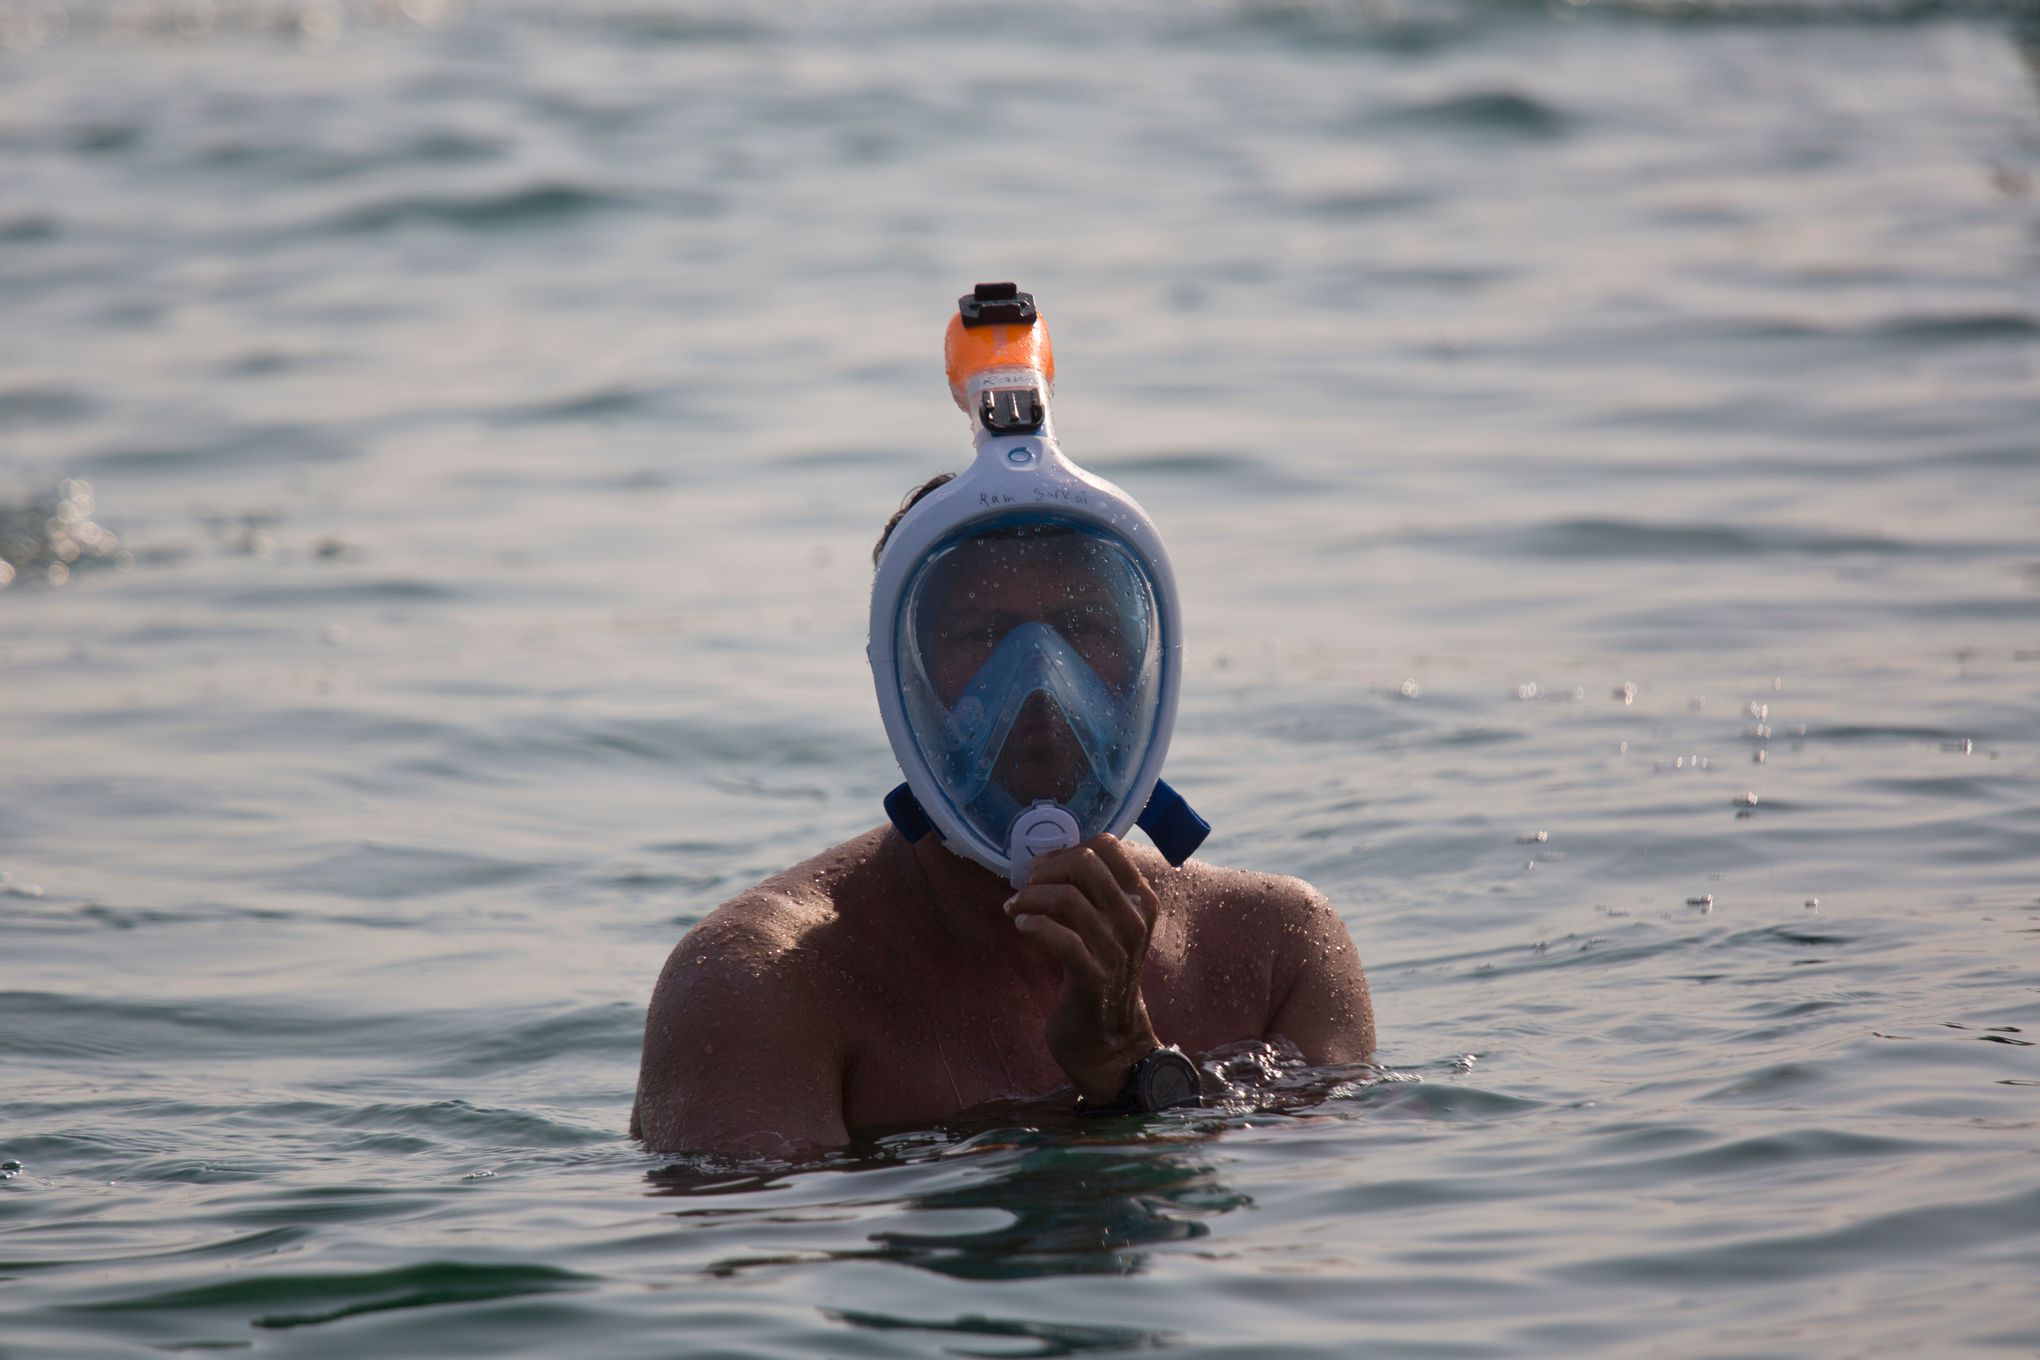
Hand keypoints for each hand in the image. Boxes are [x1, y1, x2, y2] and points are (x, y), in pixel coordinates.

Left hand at [1003, 834, 1162, 1103]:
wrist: (1108, 1039)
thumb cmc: (1102, 973)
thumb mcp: (1109, 925)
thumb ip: (1091, 891)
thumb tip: (1048, 859)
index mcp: (1141, 900)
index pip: (1108, 846)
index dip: (1067, 850)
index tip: (1044, 869)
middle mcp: (1134, 920)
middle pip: (1085, 863)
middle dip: (1045, 870)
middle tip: (1026, 888)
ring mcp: (1116, 950)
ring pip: (1067, 898)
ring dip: (1029, 898)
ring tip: (1015, 908)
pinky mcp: (1093, 978)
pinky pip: (1060, 938)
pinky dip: (1033, 925)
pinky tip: (1021, 926)